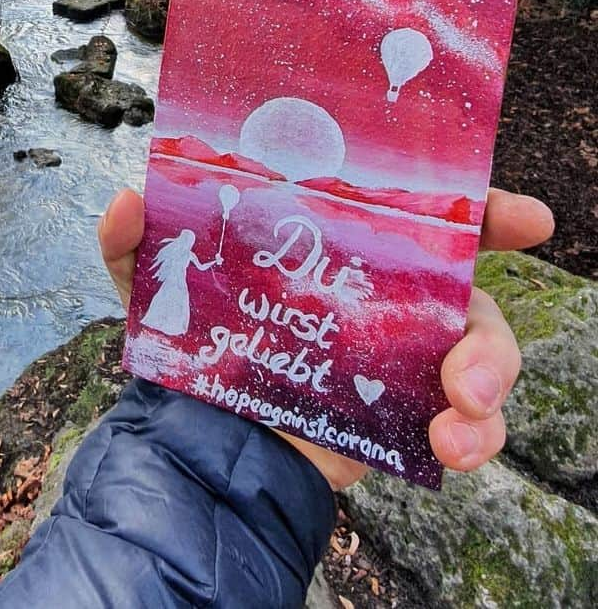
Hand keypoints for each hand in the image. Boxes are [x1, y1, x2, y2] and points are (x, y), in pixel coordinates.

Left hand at [98, 185, 553, 490]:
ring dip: (489, 384)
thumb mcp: (153, 283)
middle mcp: (382, 291)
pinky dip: (473, 436)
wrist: (193, 436)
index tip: (526, 217)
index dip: (481, 206)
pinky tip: (449, 450)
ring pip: (480, 354)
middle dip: (494, 326)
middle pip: (469, 288)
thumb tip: (127, 201)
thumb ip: (134, 241)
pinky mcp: (401, 412)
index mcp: (341, 243)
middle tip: (473, 370)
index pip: (420, 212)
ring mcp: (398, 353)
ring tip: (460, 420)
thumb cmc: (188, 338)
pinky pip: (466, 420)